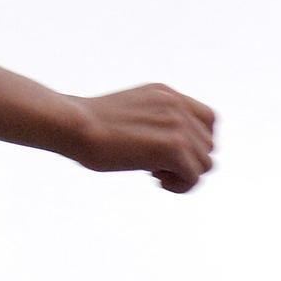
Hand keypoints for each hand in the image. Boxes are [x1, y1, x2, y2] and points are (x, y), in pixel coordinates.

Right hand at [61, 84, 216, 192]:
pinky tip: (158, 181)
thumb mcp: (131, 115)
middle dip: (188, 160)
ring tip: (155, 172)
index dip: (196, 141)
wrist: (72, 125)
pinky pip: (195, 177)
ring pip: (205, 163)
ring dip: (183, 175)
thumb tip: (181, 155)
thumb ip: (157, 123)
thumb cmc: (89, 126)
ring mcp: (177, 124)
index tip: (170, 151)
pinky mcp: (174, 147)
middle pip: (208, 145)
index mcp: (166, 94)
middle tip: (156, 164)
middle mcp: (176, 104)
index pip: (208, 120)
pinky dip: (180, 186)